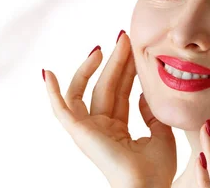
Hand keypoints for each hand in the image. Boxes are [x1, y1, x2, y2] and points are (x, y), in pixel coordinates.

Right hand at [43, 31, 176, 187]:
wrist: (147, 187)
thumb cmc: (156, 171)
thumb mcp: (162, 134)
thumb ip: (151, 113)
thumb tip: (143, 93)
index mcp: (117, 130)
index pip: (120, 92)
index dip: (126, 70)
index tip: (133, 47)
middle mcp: (100, 127)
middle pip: (105, 86)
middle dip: (115, 61)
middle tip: (124, 37)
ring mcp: (87, 129)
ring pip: (85, 91)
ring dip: (91, 68)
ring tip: (102, 48)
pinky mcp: (78, 132)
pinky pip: (60, 109)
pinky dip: (52, 92)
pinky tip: (47, 73)